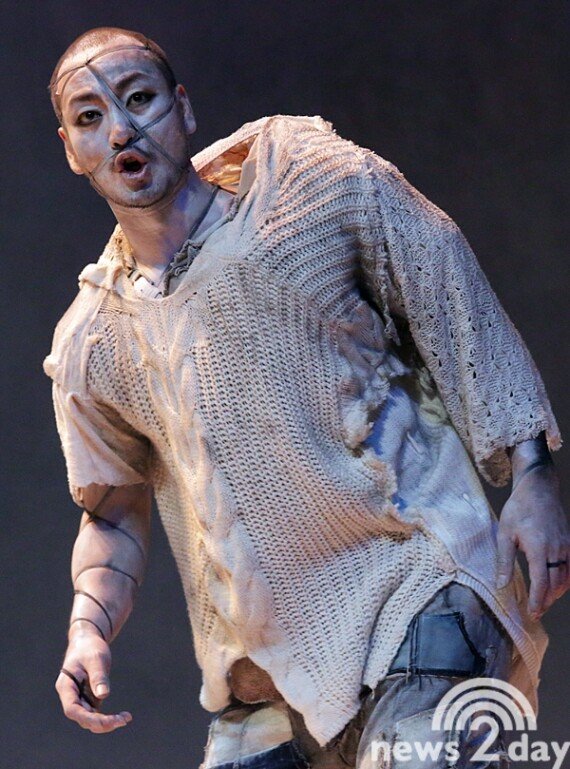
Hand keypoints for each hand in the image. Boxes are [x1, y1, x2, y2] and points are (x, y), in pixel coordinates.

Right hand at [55, 626, 131, 732]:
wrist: (88, 641)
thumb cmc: (89, 648)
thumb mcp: (95, 658)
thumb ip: (98, 676)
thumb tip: (103, 695)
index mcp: (66, 686)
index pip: (72, 709)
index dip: (87, 718)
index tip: (105, 721)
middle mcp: (71, 696)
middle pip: (82, 718)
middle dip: (101, 723)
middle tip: (122, 720)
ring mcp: (80, 699)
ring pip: (90, 719)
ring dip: (107, 723)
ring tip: (126, 718)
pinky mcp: (90, 699)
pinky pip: (97, 714)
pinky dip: (109, 718)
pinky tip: (124, 716)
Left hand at [496, 463, 569, 619]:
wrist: (538, 488)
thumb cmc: (518, 509)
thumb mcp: (505, 532)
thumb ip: (504, 560)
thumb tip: (501, 584)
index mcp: (539, 547)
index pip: (541, 582)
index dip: (537, 600)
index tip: (533, 613)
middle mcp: (557, 549)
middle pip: (556, 584)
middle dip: (546, 600)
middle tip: (535, 611)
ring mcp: (567, 546)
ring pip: (566, 578)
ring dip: (556, 592)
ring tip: (543, 601)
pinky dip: (565, 580)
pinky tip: (555, 585)